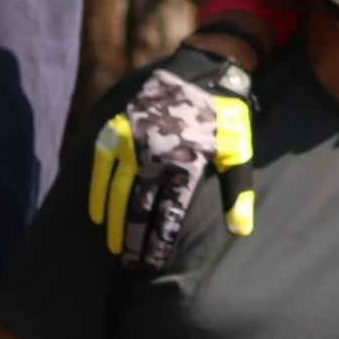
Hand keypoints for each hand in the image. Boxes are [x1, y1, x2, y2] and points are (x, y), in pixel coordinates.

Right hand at [87, 46, 258, 270]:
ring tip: (117, 250)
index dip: (161, 243)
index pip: (170, 215)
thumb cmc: (224, 118)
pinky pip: (101, 169)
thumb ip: (238, 194)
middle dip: (136, 242)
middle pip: (141, 210)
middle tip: (132, 266)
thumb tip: (240, 232)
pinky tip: (98, 217)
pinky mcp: (116, 130)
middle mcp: (157, 156)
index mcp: (187, 164)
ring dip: (116, 225)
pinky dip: (98, 195)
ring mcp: (132, 143)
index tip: (155, 264)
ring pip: (120, 195)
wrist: (201, 72)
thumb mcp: (238, 153)